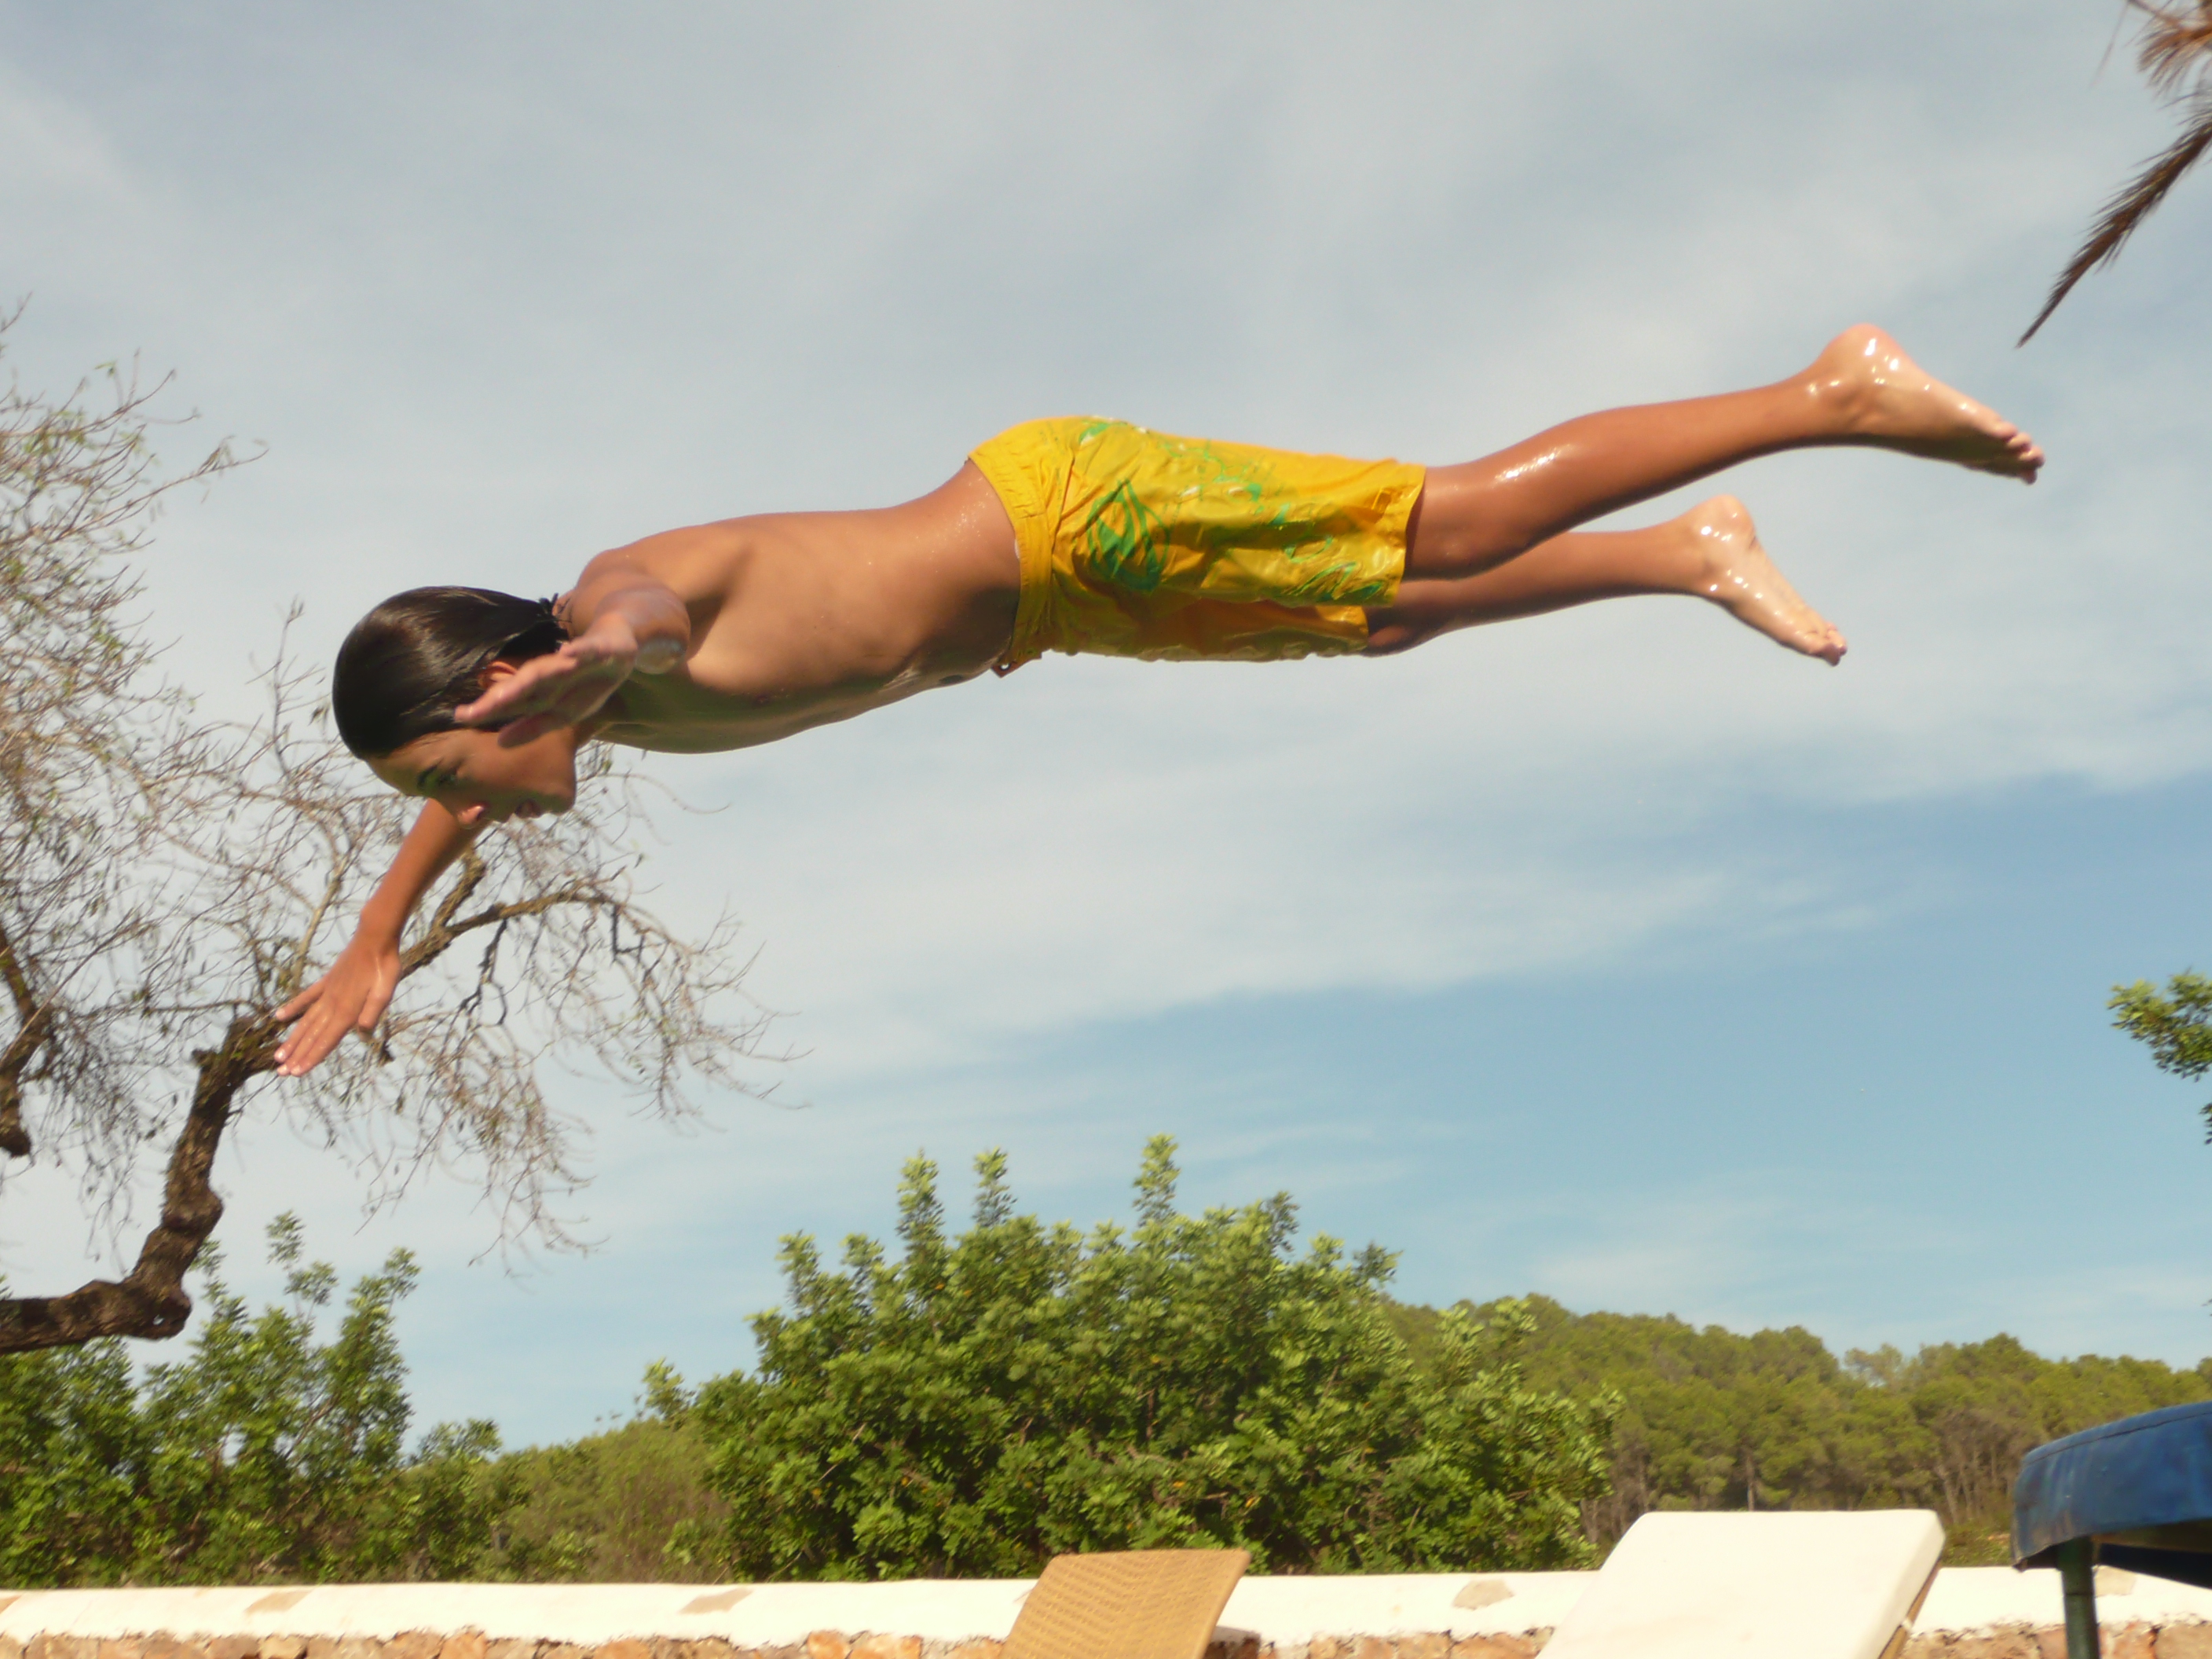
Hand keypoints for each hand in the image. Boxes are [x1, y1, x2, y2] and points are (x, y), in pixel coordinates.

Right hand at [272, 935, 401, 1076]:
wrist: (375, 938)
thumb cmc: (385, 965)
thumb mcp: (386, 990)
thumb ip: (373, 1011)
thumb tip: (363, 1030)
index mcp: (347, 1010)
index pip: (326, 1040)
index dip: (312, 1057)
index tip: (296, 1072)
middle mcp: (333, 1004)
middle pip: (312, 1035)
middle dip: (297, 1055)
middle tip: (281, 1072)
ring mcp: (327, 993)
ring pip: (305, 1021)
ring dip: (292, 1039)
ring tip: (278, 1055)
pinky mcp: (326, 981)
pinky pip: (306, 997)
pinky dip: (293, 1007)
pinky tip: (279, 1017)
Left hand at [456, 613, 640, 742]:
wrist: (619, 643)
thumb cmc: (587, 680)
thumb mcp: (564, 711)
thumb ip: (533, 726)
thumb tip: (499, 743)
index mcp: (543, 689)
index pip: (513, 700)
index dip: (488, 709)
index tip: (460, 716)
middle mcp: (554, 673)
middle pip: (524, 684)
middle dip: (501, 698)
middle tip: (472, 711)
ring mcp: (576, 659)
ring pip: (551, 669)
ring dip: (530, 678)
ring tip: (505, 694)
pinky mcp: (601, 648)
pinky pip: (590, 650)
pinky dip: (580, 651)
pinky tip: (568, 653)